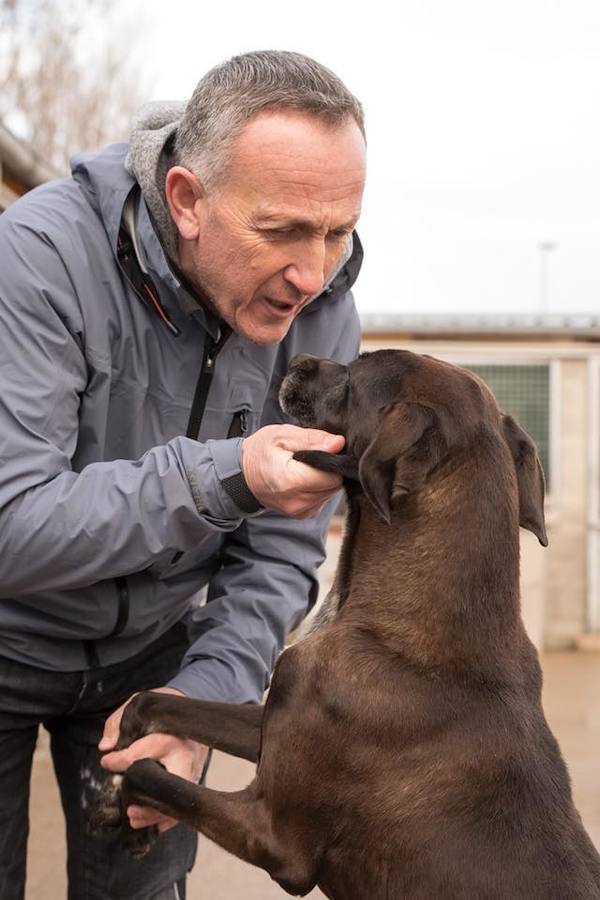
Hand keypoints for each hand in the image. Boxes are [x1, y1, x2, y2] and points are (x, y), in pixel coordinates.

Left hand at [99, 687, 207, 831]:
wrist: (192, 711)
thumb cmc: (163, 709)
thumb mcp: (138, 705)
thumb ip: (119, 722)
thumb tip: (106, 746)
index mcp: (168, 735)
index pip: (138, 754)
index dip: (117, 761)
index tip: (107, 761)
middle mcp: (184, 754)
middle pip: (168, 784)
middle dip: (148, 801)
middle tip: (128, 810)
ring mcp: (193, 768)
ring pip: (177, 799)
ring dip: (155, 814)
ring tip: (133, 818)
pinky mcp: (195, 777)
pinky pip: (184, 803)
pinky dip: (169, 817)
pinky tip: (154, 822)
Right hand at [242, 424, 344, 517]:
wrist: (243, 476)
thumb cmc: (261, 452)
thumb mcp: (283, 435)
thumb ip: (313, 439)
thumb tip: (339, 444)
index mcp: (291, 481)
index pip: (332, 475)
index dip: (331, 460)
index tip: (320, 450)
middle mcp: (297, 502)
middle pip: (334, 484)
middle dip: (328, 469)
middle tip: (311, 457)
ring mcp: (301, 511)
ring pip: (331, 492)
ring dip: (323, 478)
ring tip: (304, 467)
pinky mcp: (304, 514)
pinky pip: (323, 498)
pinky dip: (318, 487)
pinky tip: (303, 478)